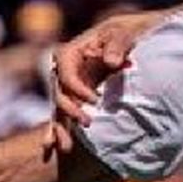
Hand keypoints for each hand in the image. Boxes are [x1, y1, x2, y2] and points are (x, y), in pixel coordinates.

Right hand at [39, 12, 158, 151]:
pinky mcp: (78, 96)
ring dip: (60, 128)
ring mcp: (71, 84)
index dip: (76, 88)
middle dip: (70, 111)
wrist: (134, 37)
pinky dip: (56, 130)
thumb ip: (118, 44)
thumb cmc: (128, 32)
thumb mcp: (125, 32)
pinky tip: (48, 149)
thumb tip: (109, 62)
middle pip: (60, 93)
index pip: (65, 73)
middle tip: (87, 124)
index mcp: (73, 52)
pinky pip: (64, 114)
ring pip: (59, 108)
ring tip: (64, 148)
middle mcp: (67, 69)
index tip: (94, 100)